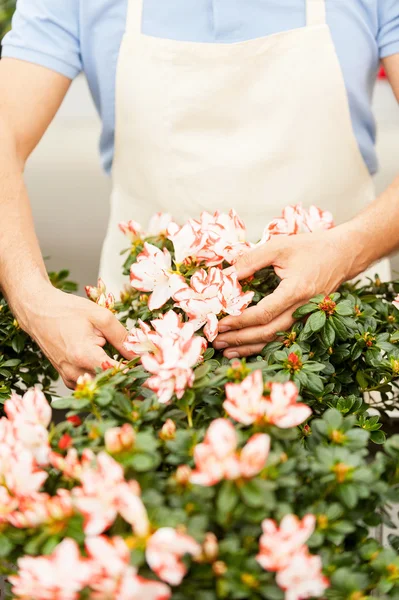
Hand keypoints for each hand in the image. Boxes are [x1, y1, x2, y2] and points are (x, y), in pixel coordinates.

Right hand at [16, 284, 132, 387]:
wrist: (37, 311)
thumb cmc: (67, 310)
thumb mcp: (100, 316)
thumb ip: (121, 336)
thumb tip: (138, 353)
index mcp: (83, 355)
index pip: (116, 373)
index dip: (134, 372)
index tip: (147, 369)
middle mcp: (74, 371)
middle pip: (108, 383)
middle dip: (126, 378)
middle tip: (141, 373)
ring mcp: (68, 376)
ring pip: (98, 386)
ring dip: (113, 379)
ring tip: (126, 369)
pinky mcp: (65, 377)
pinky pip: (87, 384)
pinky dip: (99, 378)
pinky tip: (108, 367)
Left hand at [214, 226, 363, 357]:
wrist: (343, 254)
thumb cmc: (312, 247)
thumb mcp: (279, 246)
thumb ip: (251, 260)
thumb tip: (226, 274)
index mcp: (296, 291)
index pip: (263, 313)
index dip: (240, 321)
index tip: (220, 323)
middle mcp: (303, 309)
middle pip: (268, 332)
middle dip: (240, 339)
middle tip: (216, 341)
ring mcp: (307, 317)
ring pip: (275, 340)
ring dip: (249, 347)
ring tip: (226, 351)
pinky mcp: (306, 320)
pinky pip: (282, 337)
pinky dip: (263, 345)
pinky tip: (246, 348)